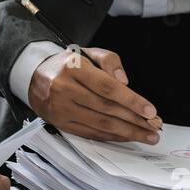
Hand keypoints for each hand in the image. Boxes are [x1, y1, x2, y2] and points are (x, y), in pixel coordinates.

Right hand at [28, 47, 162, 143]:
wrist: (35, 75)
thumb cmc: (68, 64)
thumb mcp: (88, 52)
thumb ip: (110, 61)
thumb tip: (124, 82)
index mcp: (74, 68)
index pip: (107, 88)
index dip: (131, 101)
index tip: (150, 111)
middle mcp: (66, 89)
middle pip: (107, 109)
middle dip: (134, 120)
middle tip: (155, 127)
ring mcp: (62, 109)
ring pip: (100, 124)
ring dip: (127, 132)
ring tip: (147, 135)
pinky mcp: (61, 123)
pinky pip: (91, 133)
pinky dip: (112, 137)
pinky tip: (127, 136)